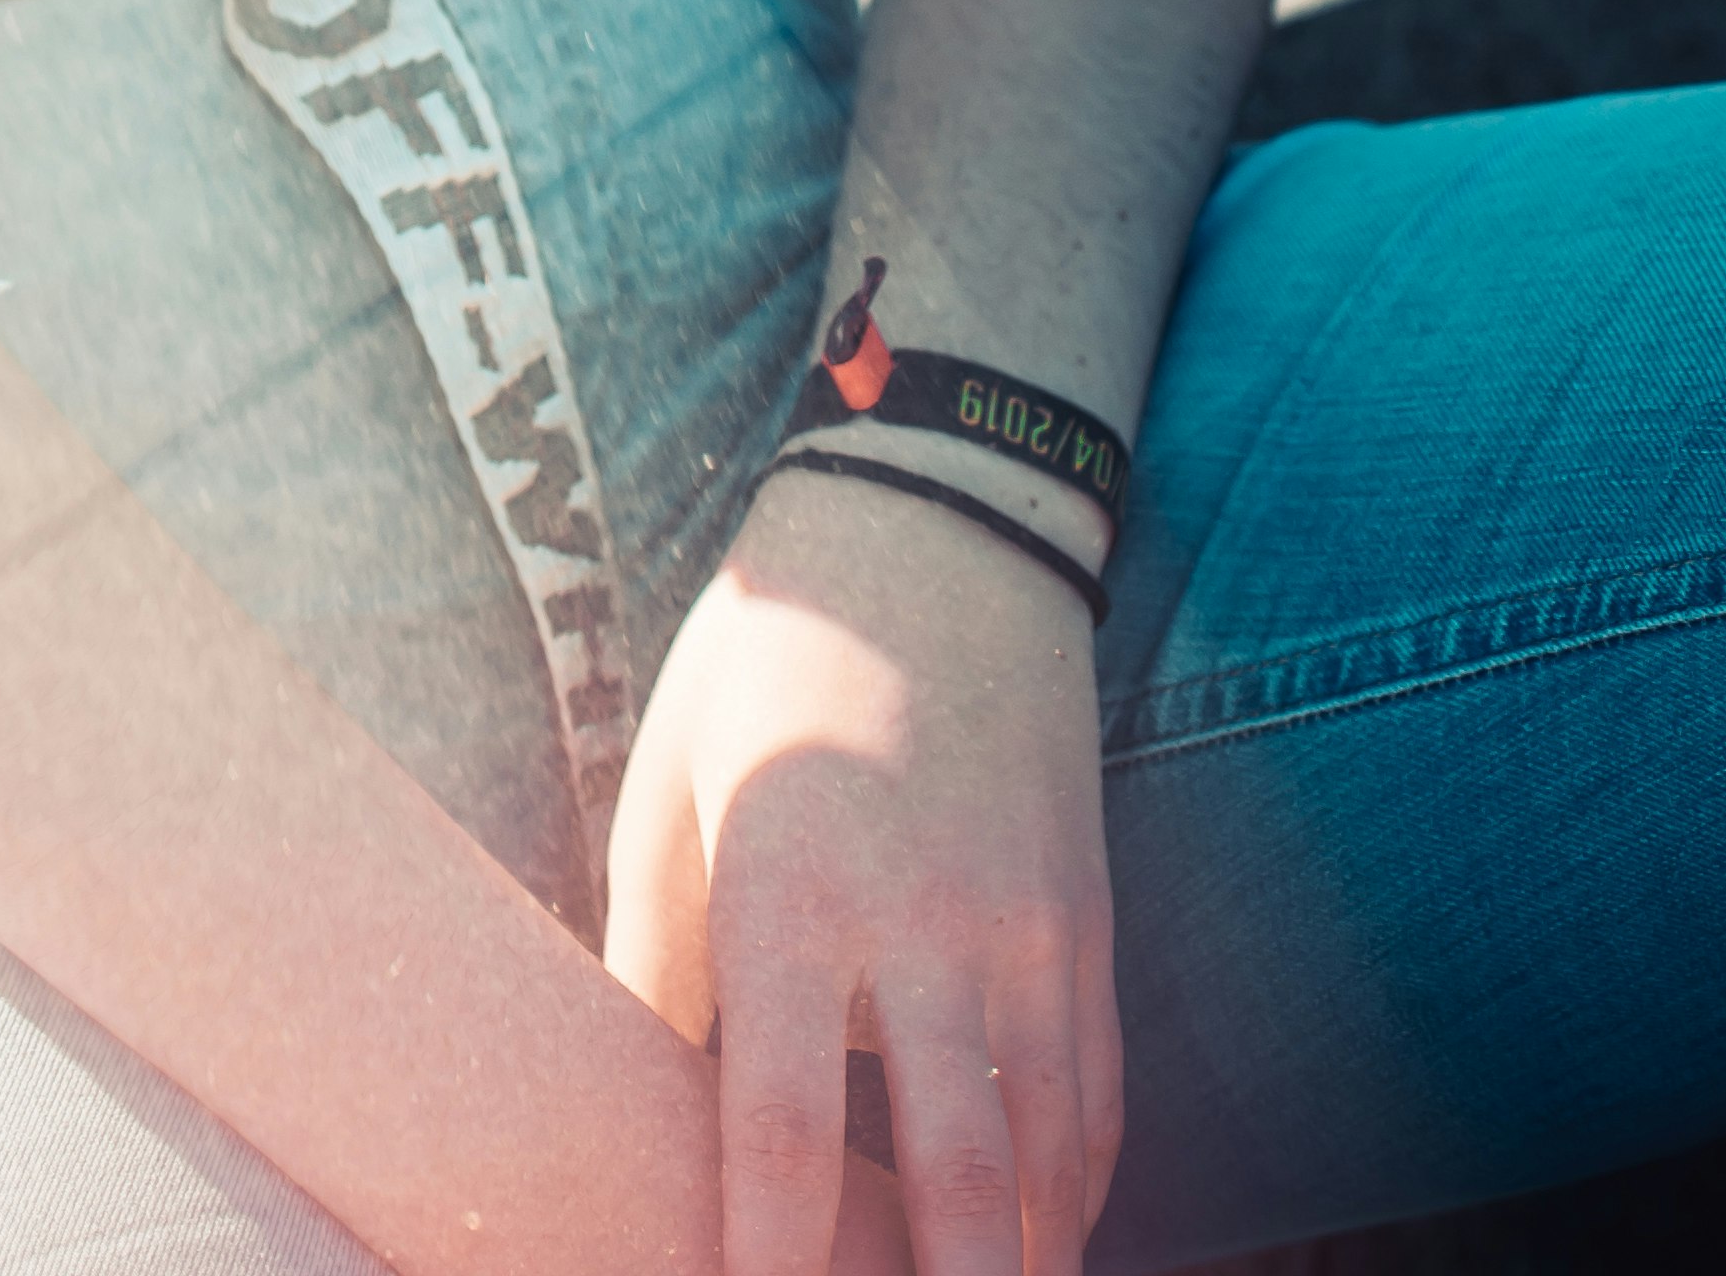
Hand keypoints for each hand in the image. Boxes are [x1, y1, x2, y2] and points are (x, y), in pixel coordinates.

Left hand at [604, 474, 1119, 1275]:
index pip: (786, 1127)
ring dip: (1025, 1269)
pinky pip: (1095, 1099)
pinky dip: (1075, 1197)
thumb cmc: (769, 662)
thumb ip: (653, 960)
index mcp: (796, 886)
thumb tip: (631, 1107)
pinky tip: (1044, 1253)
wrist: (937, 524)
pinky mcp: (1087, 921)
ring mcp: (1029, 926)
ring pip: (1051, 1161)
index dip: (773, 1261)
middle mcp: (928, 921)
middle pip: (959, 1176)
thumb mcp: (674, 789)